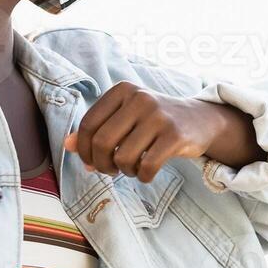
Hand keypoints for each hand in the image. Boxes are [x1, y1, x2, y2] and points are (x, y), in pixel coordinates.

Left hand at [64, 81, 252, 182]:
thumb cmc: (153, 121)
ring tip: (130, 169)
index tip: (91, 162)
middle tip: (110, 170)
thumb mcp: (124, 117)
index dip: (85, 150)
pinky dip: (142, 177)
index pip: (89, 124)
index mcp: (122, 91)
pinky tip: (145, 173)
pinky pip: (147, 166)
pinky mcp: (175, 135)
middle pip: (103, 143)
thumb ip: (97, 129)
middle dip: (102, 164)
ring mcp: (159, 116)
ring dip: (124, 171)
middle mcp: (140, 98)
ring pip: (123, 157)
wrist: (199, 119)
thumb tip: (68, 145)